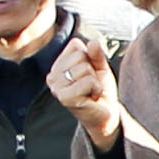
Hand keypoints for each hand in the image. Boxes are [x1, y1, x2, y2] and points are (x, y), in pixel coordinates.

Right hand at [48, 22, 127, 146]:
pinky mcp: (64, 98)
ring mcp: (56, 88)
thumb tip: (93, 42)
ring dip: (95, 82)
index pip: (75, 45)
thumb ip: (97, 54)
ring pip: (85, 69)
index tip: (89, 73)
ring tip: (90, 92)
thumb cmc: (100, 91)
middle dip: (92, 71)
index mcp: (58, 66)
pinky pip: (88, 81)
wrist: (106, 115)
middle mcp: (53, 76)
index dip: (89, 58)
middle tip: (90, 85)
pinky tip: (91, 98)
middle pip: (80, 56)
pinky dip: (96, 89)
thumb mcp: (100, 68)